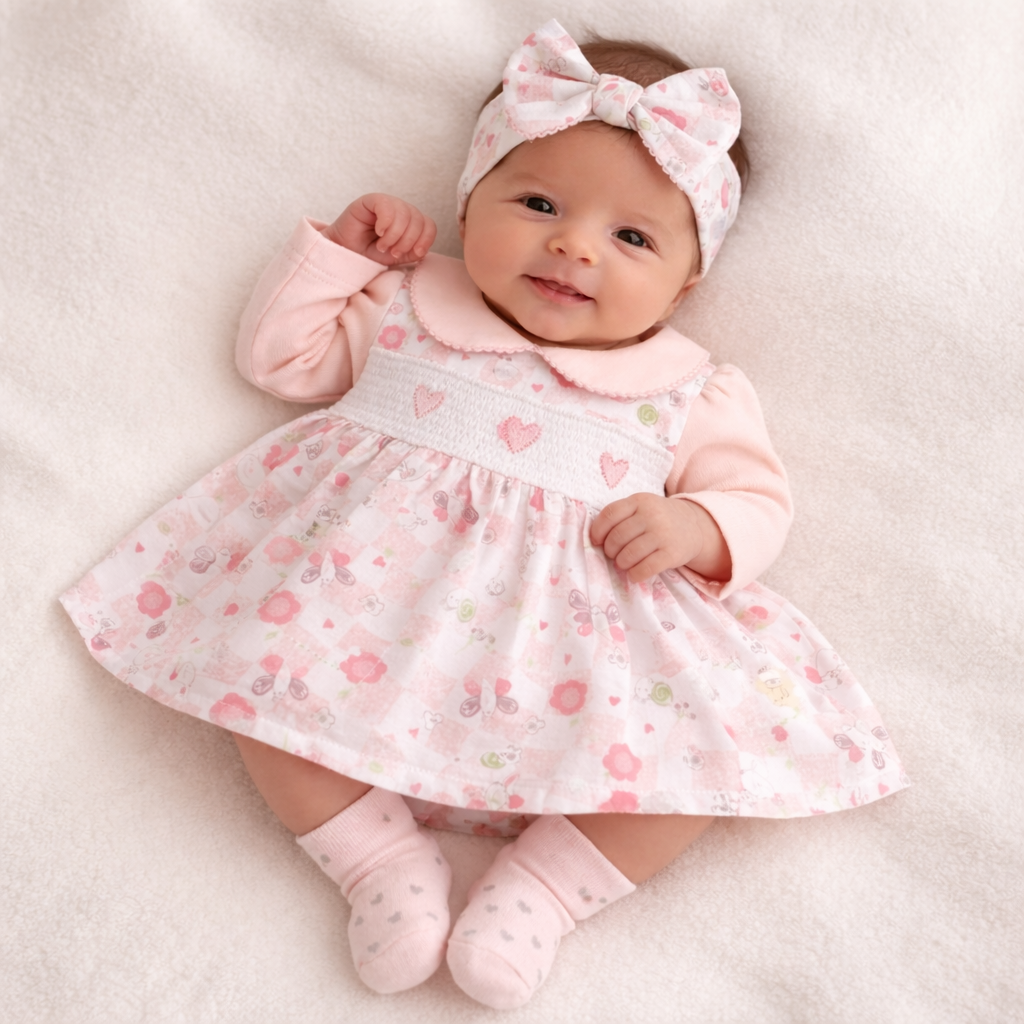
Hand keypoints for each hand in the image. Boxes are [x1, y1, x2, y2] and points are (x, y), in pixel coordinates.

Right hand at [322, 193, 436, 265]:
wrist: (346, 254)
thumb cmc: (369, 254)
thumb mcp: (396, 257)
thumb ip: (412, 252)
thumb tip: (422, 248)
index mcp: (410, 223)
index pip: (429, 225)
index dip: (426, 239)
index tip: (416, 253)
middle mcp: (401, 210)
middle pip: (418, 219)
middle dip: (407, 241)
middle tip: (393, 252)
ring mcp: (387, 203)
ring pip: (405, 213)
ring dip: (395, 235)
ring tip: (382, 246)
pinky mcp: (371, 200)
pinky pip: (386, 205)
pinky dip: (386, 222)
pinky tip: (379, 231)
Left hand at [590, 493, 730, 583]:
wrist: (694, 526)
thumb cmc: (658, 518)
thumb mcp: (642, 507)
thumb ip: (621, 517)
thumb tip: (595, 540)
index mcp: (639, 501)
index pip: (610, 514)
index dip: (598, 531)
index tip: (597, 542)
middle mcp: (651, 515)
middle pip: (617, 537)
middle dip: (610, 551)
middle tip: (614, 555)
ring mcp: (663, 534)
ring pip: (629, 555)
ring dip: (621, 564)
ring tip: (623, 564)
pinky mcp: (672, 553)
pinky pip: (645, 568)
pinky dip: (635, 574)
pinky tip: (635, 574)